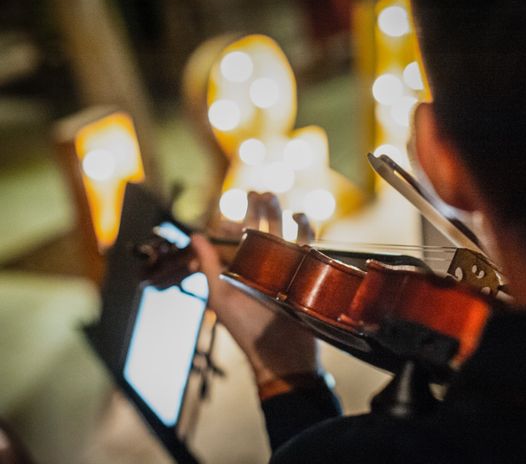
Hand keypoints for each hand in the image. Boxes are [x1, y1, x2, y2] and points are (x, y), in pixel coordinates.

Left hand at [191, 192, 318, 385]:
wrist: (283, 358)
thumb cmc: (247, 330)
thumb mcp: (222, 298)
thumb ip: (209, 266)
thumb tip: (195, 235)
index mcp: (240, 272)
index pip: (235, 240)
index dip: (231, 223)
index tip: (229, 208)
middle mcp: (262, 268)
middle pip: (260, 231)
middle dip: (258, 210)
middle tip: (256, 191)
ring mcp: (284, 270)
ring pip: (282, 234)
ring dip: (278, 214)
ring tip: (272, 195)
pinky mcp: (304, 275)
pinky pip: (306, 248)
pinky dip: (305, 231)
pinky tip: (301, 216)